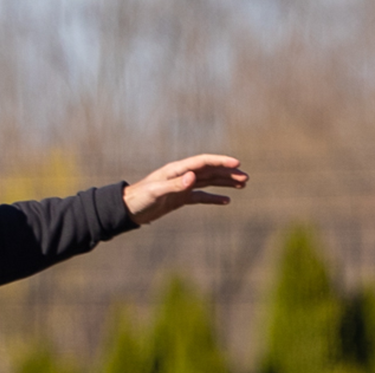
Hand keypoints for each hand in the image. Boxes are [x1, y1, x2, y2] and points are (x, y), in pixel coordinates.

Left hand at [123, 154, 246, 224]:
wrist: (128, 209)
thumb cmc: (140, 198)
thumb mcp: (157, 192)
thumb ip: (175, 185)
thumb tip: (194, 177)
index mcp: (177, 170)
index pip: (203, 162)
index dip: (220, 162)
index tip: (237, 163)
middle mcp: (182, 175)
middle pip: (209, 171)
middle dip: (228, 173)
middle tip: (246, 177)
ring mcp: (182, 186)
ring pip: (208, 182)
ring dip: (225, 183)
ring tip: (242, 184)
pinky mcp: (181, 198)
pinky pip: (201, 197)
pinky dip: (214, 198)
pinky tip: (226, 201)